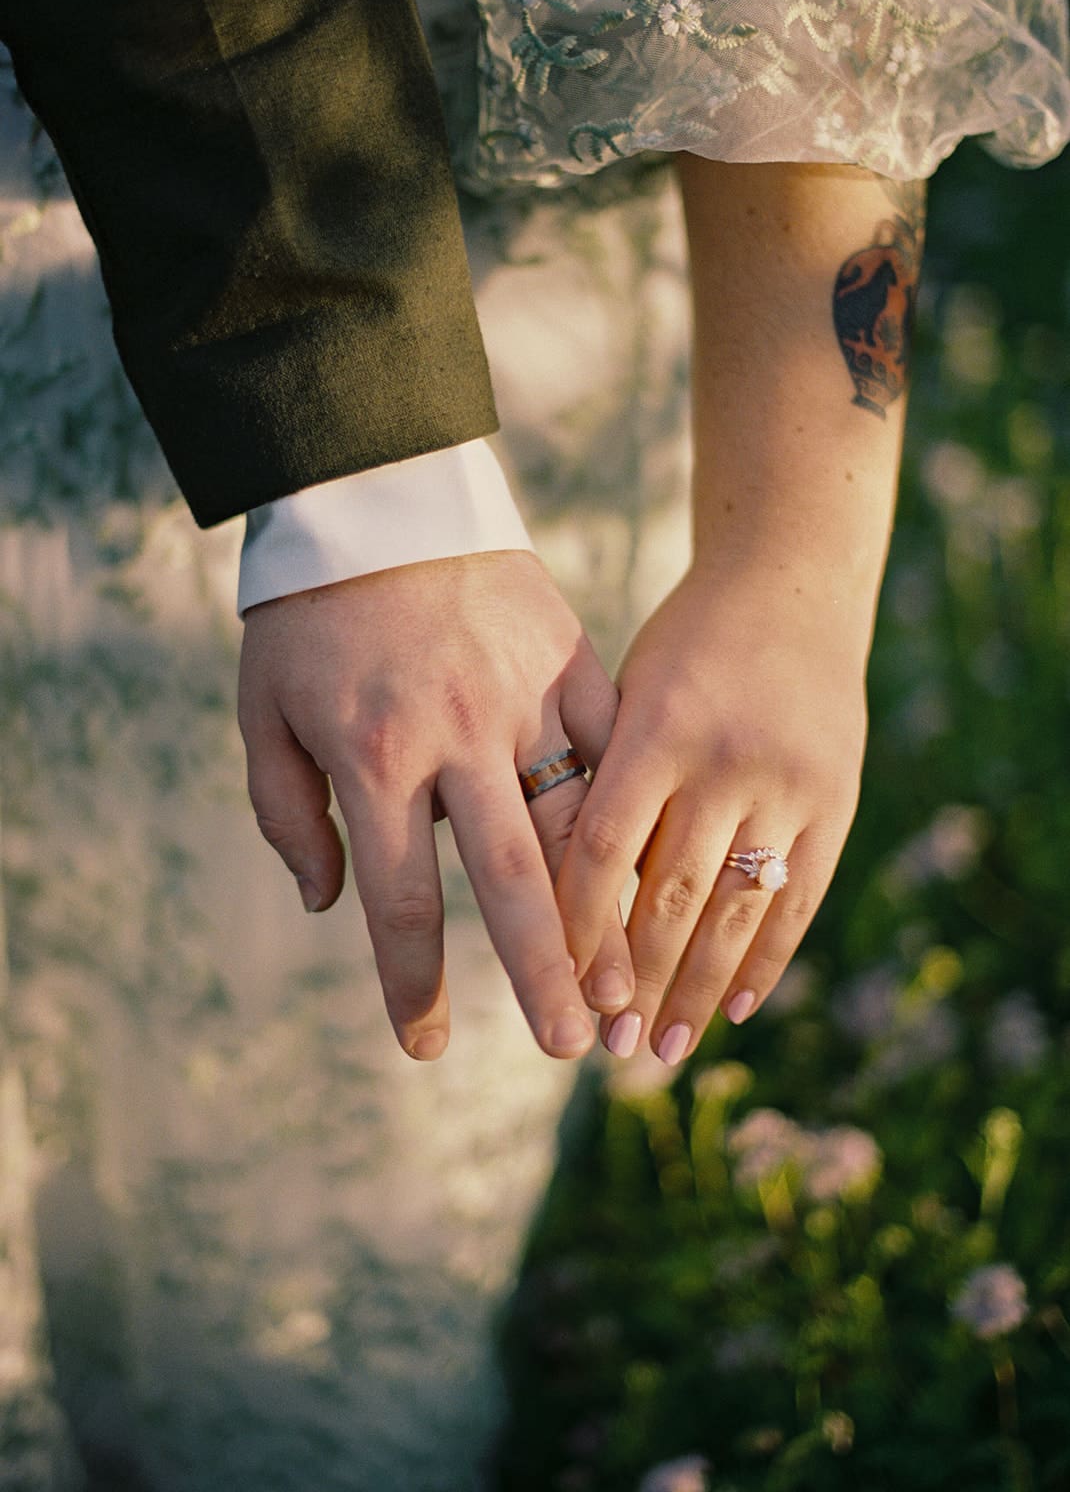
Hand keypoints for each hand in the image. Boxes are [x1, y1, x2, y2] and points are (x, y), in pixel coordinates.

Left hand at [238, 551, 631, 1059]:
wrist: (371, 496)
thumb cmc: (306, 616)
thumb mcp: (264, 714)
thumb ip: (289, 815)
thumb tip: (330, 906)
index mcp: (372, 757)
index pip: (397, 897)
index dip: (410, 981)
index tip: (422, 1045)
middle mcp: (455, 736)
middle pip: (507, 876)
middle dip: (540, 970)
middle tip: (568, 1047)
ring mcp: (523, 694)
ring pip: (577, 818)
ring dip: (604, 907)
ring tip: (628, 979)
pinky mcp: (568, 655)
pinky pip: (610, 744)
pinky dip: (630, 809)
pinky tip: (654, 866)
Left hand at [555, 563, 869, 1062]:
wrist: (790, 584)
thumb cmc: (682, 645)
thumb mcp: (626, 692)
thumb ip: (602, 783)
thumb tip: (556, 900)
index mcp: (657, 728)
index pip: (602, 849)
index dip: (576, 925)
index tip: (556, 986)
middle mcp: (726, 760)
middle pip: (669, 895)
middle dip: (635, 982)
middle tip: (607, 1049)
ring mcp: (789, 783)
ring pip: (734, 910)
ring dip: (696, 991)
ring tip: (662, 1049)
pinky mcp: (835, 800)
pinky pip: (799, 899)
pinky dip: (766, 960)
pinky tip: (736, 1010)